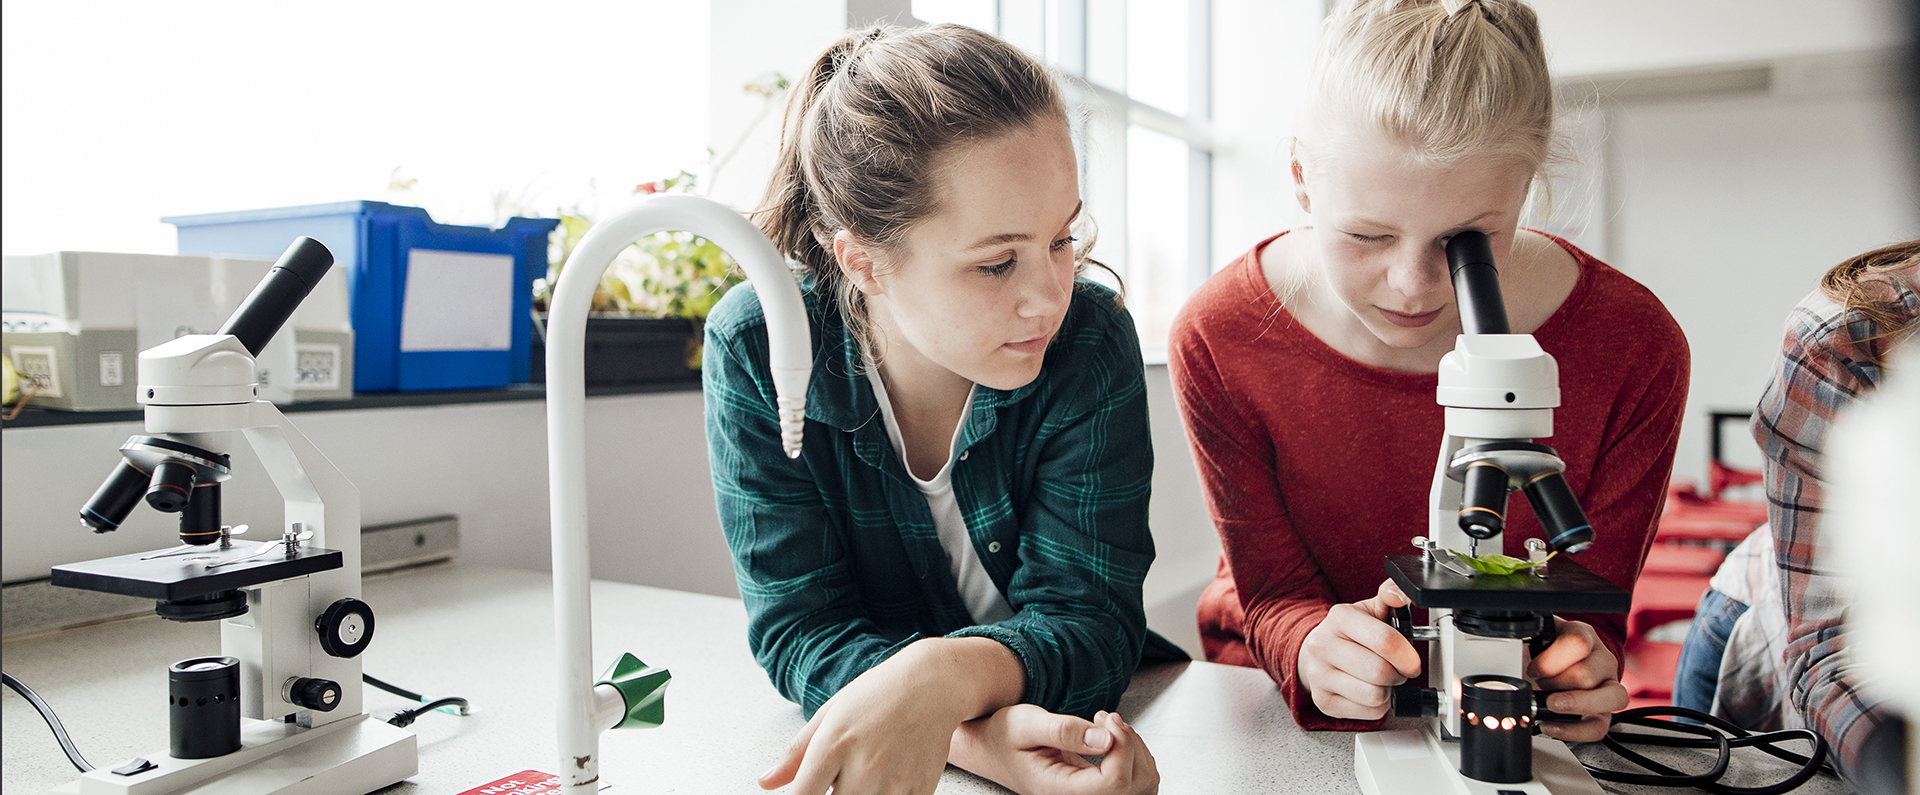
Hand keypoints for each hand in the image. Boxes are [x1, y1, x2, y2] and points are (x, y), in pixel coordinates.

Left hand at [759, 638, 1020, 794]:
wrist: (933, 684)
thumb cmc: (877, 694)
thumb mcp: (830, 714)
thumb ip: (795, 753)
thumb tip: (765, 783)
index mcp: (834, 743)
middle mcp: (864, 765)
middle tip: (840, 779)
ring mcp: (895, 780)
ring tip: (860, 779)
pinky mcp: (920, 789)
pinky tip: (884, 784)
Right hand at [951, 705, 1158, 794]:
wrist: (992, 746)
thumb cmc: (1003, 734)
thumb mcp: (1025, 722)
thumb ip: (1064, 730)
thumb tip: (1104, 738)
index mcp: (1059, 790)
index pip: (1114, 784)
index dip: (1123, 747)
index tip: (1105, 718)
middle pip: (1136, 786)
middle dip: (1131, 745)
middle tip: (1106, 718)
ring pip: (1143, 784)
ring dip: (1135, 749)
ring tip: (1108, 726)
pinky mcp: (1098, 788)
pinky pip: (1136, 780)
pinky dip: (1134, 755)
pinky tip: (1112, 737)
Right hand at [1298, 579, 1422, 719]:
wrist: (1316, 654)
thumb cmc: (1349, 634)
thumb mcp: (1369, 610)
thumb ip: (1390, 597)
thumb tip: (1400, 593)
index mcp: (1339, 618)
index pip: (1384, 640)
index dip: (1407, 655)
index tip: (1412, 659)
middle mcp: (1323, 646)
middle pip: (1380, 672)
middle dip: (1399, 674)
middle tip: (1397, 670)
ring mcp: (1320, 675)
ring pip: (1375, 696)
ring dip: (1388, 691)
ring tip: (1382, 680)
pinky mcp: (1323, 701)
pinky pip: (1368, 713)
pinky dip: (1377, 706)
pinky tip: (1369, 691)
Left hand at [1524, 617, 1626, 741]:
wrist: (1554, 665)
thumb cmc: (1544, 651)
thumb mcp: (1535, 638)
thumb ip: (1524, 641)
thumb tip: (1508, 655)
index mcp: (1584, 636)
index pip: (1578, 643)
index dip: (1550, 660)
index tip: (1533, 669)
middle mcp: (1602, 661)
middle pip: (1587, 675)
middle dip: (1556, 683)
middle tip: (1540, 684)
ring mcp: (1608, 688)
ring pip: (1611, 698)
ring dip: (1573, 704)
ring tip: (1550, 704)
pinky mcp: (1604, 714)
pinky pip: (1599, 727)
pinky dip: (1573, 731)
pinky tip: (1551, 726)